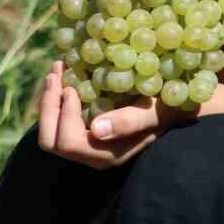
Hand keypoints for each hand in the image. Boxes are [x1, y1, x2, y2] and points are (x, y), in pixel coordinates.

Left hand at [37, 61, 181, 168]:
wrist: (175, 109)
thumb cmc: (166, 110)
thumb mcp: (153, 112)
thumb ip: (129, 121)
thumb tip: (96, 129)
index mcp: (106, 154)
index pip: (68, 143)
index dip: (64, 115)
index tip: (72, 87)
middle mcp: (91, 154)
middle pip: (51, 141)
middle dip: (48, 106)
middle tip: (55, 74)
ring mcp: (85, 144)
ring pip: (49, 131)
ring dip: (48, 99)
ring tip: (57, 68)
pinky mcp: (83, 130)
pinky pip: (57, 120)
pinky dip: (55, 97)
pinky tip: (64, 74)